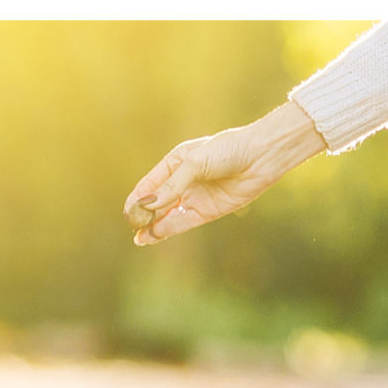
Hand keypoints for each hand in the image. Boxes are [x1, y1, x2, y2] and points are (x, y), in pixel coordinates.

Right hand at [123, 101, 324, 244]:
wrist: (260, 156)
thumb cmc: (228, 150)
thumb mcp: (194, 164)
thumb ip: (171, 186)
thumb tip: (147, 205)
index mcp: (176, 162)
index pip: (150, 184)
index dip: (137, 199)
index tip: (127, 212)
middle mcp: (184, 181)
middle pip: (158, 203)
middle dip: (144, 216)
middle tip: (132, 228)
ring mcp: (196, 197)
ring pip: (169, 215)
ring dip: (154, 226)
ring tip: (140, 237)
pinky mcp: (209, 211)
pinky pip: (185, 222)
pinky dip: (170, 228)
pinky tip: (156, 234)